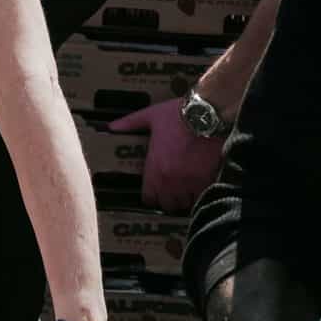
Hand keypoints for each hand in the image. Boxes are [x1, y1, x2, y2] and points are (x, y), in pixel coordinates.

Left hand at [108, 98, 225, 212]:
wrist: (208, 115)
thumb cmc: (179, 115)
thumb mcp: (151, 116)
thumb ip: (131, 123)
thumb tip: (112, 126)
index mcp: (155, 169)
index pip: (148, 198)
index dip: (151, 196)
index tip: (154, 191)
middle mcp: (171, 181)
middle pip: (168, 205)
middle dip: (169, 199)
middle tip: (172, 191)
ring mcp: (190, 183)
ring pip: (185, 203)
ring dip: (185, 198)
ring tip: (187, 189)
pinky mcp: (207, 180)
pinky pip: (202, 196)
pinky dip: (201, 193)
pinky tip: (201, 185)